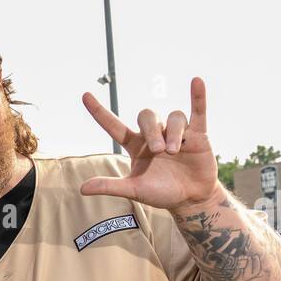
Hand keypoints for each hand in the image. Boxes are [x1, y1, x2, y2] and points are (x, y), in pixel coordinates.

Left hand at [80, 76, 221, 212]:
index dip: (100, 112)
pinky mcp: (198, 134)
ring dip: (173, 133)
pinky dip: (198, 97)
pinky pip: (197, 111)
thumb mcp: (134, 190)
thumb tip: (82, 189)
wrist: (190, 199)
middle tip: (159, 150)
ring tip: (174, 151)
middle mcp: (155, 135)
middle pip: (147, 117)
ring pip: (174, 116)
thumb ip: (110, 187)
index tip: (85, 96)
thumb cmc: (161, 193)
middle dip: (152, 131)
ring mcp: (177, 132)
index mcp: (136, 146)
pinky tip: (196, 81)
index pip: (114, 126)